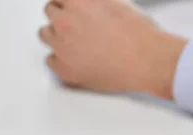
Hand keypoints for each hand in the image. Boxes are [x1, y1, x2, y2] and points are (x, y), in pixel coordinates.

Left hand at [38, 0, 186, 98]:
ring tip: (74, 42)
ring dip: (56, 35)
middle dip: (61, 16)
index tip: (69, 6)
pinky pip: (50, 60)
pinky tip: (74, 59)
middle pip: (50, 12)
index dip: (66, 2)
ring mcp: (62, 47)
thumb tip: (89, 5)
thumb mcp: (116, 3)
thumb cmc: (138, 33)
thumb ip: (94, 2)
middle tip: (75, 25)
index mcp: (77, 2)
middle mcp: (65, 22)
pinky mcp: (65, 70)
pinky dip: (59, 59)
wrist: (147, 60)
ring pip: (45, 35)